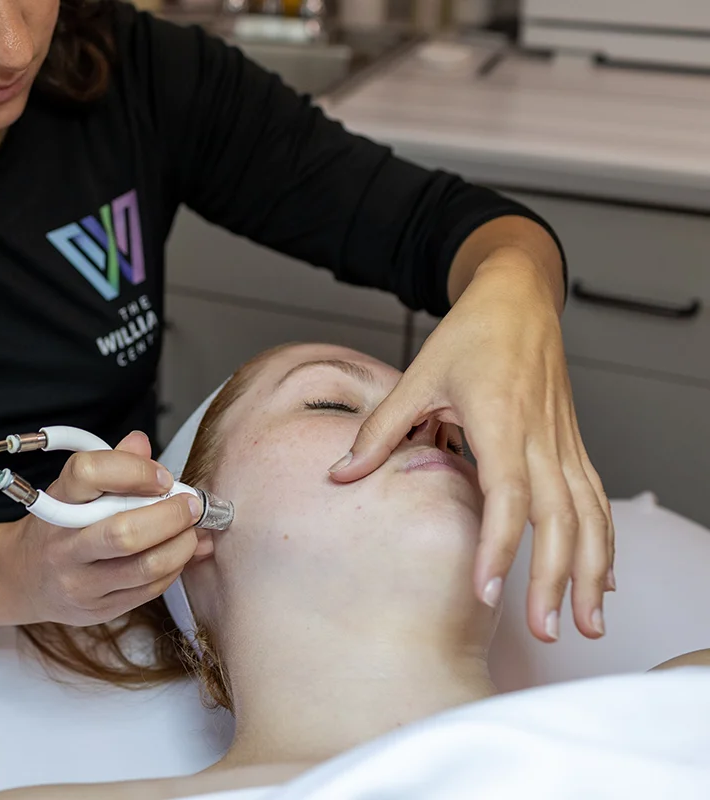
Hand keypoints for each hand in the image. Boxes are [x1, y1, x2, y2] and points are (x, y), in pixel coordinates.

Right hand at [0, 431, 211, 626]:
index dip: (135, 471)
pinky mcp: (98, 608)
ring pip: (145, 566)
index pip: (90, 474)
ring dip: (182, 546)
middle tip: (191, 506)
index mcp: (58, 503)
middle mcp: (65, 544)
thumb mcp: (72, 490)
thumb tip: (143, 443)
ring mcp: (80, 581)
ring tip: (191, 531)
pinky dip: (174, 568)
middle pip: (125, 532)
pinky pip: (149, 589)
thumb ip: (109, 465)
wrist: (23, 577)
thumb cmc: (58, 527)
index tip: (162, 477)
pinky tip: (178, 554)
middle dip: (172, 516)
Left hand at [329, 255, 613, 642]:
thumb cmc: (471, 335)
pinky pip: (596, 500)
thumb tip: (340, 475)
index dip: (500, 545)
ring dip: (591, 571)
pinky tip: (603, 578)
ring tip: (587, 623)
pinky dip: (604, 542)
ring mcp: (562, 442)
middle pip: (559, 518)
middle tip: (547, 628)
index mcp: (500, 420)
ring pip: (589, 516)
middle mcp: (540, 436)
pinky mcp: (572, 444)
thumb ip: (381, 431)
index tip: (488, 589)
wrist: (517, 298)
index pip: (508, 495)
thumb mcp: (416, 376)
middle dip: (558, 579)